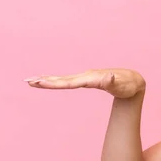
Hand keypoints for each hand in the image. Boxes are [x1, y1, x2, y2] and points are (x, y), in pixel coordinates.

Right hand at [24, 69, 145, 98]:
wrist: (132, 80)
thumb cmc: (127, 85)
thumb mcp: (121, 84)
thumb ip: (113, 81)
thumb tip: (109, 76)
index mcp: (91, 79)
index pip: (69, 82)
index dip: (55, 83)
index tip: (40, 82)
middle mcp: (86, 76)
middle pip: (62, 79)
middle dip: (45, 81)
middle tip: (27, 81)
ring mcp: (85, 77)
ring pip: (63, 79)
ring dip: (47, 80)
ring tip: (31, 80)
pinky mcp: (87, 80)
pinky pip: (68, 80)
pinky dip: (56, 80)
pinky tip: (48, 80)